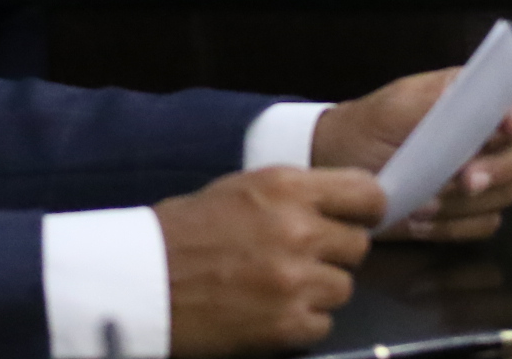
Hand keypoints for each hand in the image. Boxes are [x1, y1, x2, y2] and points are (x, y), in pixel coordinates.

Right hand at [158, 166, 384, 355]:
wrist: (144, 281)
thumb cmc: (184, 230)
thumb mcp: (240, 190)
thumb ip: (292, 195)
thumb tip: (335, 206)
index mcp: (285, 187)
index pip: (366, 193)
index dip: (367, 209)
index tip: (358, 218)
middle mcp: (298, 230)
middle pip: (358, 246)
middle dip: (335, 253)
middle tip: (301, 256)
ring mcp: (296, 281)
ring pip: (343, 287)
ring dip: (318, 289)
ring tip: (278, 285)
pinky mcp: (289, 325)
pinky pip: (324, 323)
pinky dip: (302, 321)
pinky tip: (270, 309)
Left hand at [311, 68, 511, 240]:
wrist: (339, 165)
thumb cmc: (368, 125)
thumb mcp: (393, 106)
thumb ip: (433, 98)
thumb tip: (467, 88)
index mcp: (477, 101)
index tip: (510, 125)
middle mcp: (490, 140)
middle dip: (498, 168)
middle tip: (465, 179)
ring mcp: (484, 179)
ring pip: (506, 194)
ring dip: (466, 201)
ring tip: (423, 201)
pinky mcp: (469, 214)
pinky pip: (484, 224)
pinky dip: (455, 225)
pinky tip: (421, 219)